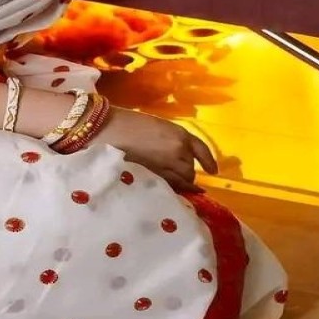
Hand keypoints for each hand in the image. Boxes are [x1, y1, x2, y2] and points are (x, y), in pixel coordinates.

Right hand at [101, 108, 217, 194]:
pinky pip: (172, 188)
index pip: (200, 149)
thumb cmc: (125, 124)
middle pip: (190, 169)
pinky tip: (173, 194)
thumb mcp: (155, 128)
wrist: (105, 129)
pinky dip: (174, 191)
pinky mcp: (156, 178)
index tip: (213, 171)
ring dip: (178, 182)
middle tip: (173, 174)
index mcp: (179, 134)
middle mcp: (179, 150)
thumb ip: (169, 142)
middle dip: (185, 173)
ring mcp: (168, 166)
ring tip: (164, 180)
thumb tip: (175, 157)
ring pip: (183, 181)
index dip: (207, 161)